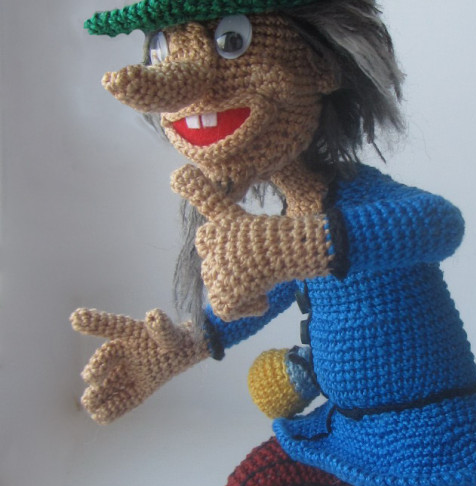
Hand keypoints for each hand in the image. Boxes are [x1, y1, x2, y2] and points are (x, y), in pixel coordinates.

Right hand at [71, 308, 207, 422]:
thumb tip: (153, 316)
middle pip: (106, 360)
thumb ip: (162, 328)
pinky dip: (114, 408)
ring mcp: (131, 372)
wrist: (187, 351)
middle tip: (91, 378)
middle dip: (96, 369)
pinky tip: (101, 417)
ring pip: (110, 383)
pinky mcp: (140, 389)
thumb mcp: (170, 334)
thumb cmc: (175, 338)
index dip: (94, 321)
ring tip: (89, 402)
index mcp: (131, 333)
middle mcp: (125, 353)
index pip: (112, 326)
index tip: (75, 319)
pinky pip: (125, 399)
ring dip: (99, 393)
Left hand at [171, 164, 332, 321]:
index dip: (220, 248)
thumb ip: (202, 193)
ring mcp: (218, 273)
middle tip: (255, 264)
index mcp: (213, 231)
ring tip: (261, 277)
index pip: (204, 241)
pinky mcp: (228, 294)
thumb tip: (174, 174)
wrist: (292, 247)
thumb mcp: (233, 212)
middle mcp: (211, 251)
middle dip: (231, 271)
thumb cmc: (270, 231)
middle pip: (211, 271)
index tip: (241, 246)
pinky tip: (263, 295)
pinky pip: (227, 310)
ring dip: (240, 289)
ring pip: (219, 292)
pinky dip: (248, 307)